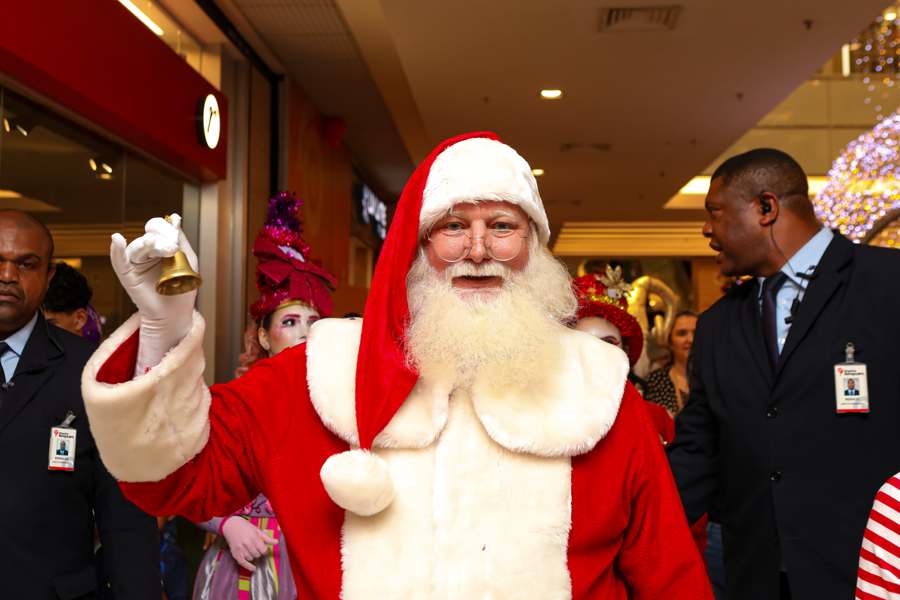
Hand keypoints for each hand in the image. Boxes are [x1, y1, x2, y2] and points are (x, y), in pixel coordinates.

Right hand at [109, 215, 197, 372]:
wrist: (174, 313)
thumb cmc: (182, 288)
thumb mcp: (187, 260)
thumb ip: (180, 239)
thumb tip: (174, 218)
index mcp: (160, 247)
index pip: (158, 229)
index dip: (166, 229)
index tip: (175, 236)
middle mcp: (146, 253)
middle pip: (148, 236)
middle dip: (161, 239)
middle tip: (172, 249)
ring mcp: (135, 263)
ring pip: (138, 247)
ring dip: (150, 245)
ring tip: (164, 251)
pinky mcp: (127, 274)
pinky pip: (119, 260)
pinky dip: (117, 250)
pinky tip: (117, 240)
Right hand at [221, 517, 276, 571]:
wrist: (231, 526)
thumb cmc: (245, 527)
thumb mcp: (257, 530)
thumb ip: (267, 538)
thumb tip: (276, 542)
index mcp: (253, 537)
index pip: (263, 550)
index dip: (265, 550)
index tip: (264, 549)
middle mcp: (247, 544)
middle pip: (257, 555)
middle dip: (259, 552)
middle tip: (256, 548)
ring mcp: (240, 549)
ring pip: (251, 558)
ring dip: (253, 556)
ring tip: (251, 550)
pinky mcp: (235, 553)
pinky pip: (242, 563)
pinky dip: (248, 566)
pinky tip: (253, 568)